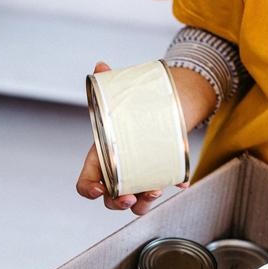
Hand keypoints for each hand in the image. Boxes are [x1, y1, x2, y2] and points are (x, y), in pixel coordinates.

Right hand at [76, 62, 166, 215]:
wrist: (159, 108)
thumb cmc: (132, 109)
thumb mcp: (119, 97)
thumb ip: (108, 84)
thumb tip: (101, 66)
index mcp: (102, 158)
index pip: (86, 183)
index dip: (89, 190)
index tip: (99, 190)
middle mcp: (118, 174)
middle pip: (111, 199)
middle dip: (119, 202)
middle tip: (130, 197)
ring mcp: (138, 179)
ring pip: (136, 203)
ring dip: (144, 202)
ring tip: (155, 189)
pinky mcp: (157, 177)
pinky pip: (162, 190)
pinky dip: (171, 187)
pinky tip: (181, 180)